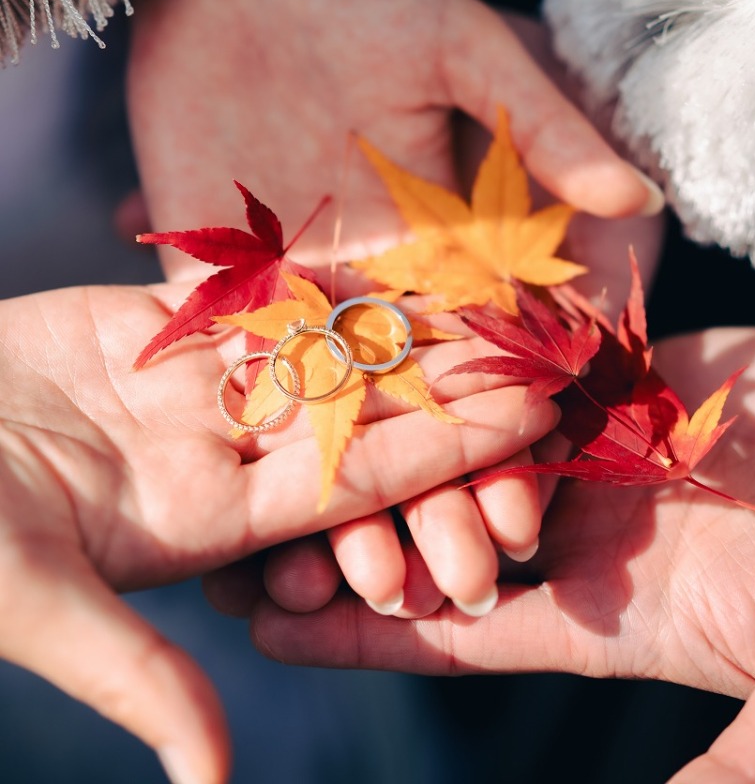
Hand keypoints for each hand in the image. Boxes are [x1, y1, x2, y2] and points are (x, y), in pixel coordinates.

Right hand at [0, 282, 547, 782]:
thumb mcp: (37, 600)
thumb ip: (137, 677)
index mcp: (207, 521)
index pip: (355, 482)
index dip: (446, 449)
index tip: (531, 418)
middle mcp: (212, 453)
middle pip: (352, 410)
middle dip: (445, 378)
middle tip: (542, 339)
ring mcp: (184, 387)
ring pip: (310, 344)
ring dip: (393, 314)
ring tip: (481, 278)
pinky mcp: (147, 328)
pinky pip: (245, 292)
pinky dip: (309, 266)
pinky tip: (378, 238)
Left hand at [126, 0, 660, 624]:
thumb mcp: (463, 46)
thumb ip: (542, 123)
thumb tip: (636, 197)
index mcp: (461, 238)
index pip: (501, 357)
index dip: (515, 441)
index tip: (523, 519)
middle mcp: (391, 280)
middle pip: (423, 404)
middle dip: (438, 496)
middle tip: (444, 585)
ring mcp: (308, 285)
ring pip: (337, 407)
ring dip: (347, 496)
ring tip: (351, 586)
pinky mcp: (230, 278)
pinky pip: (243, 369)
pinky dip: (255, 436)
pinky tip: (255, 515)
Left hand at [245, 326, 754, 783]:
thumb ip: (730, 771)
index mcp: (607, 608)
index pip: (454, 625)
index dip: (362, 628)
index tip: (266, 626)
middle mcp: (587, 525)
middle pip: (438, 528)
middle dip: (346, 534)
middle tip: (244, 532)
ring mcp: (604, 446)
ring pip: (468, 438)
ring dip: (387, 437)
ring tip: (287, 433)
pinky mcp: (631, 372)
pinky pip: (528, 357)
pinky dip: (460, 350)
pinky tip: (384, 332)